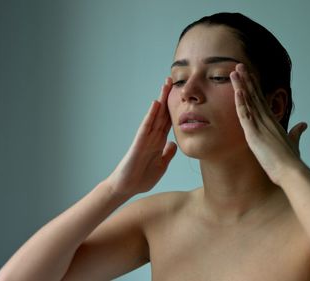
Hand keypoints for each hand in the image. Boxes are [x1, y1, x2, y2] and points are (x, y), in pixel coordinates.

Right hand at [105, 78, 176, 196]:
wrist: (126, 188)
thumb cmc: (142, 177)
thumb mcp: (161, 165)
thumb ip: (167, 154)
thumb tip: (174, 144)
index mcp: (159, 142)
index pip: (169, 121)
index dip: (176, 108)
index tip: (182, 95)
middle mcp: (152, 137)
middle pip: (162, 113)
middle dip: (168, 97)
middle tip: (173, 80)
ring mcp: (145, 138)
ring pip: (155, 115)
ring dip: (160, 100)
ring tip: (165, 84)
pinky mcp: (139, 143)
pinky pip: (146, 127)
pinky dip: (151, 115)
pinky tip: (155, 105)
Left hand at [230, 64, 306, 184]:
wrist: (291, 171)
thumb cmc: (291, 161)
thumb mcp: (293, 143)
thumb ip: (296, 132)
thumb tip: (303, 125)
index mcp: (273, 122)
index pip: (261, 100)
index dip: (255, 87)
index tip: (249, 75)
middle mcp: (267, 120)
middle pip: (255, 95)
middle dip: (247, 80)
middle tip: (240, 65)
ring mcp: (261, 125)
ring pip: (250, 101)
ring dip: (242, 85)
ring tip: (235, 71)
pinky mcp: (254, 133)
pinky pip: (246, 114)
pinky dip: (241, 102)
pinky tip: (237, 91)